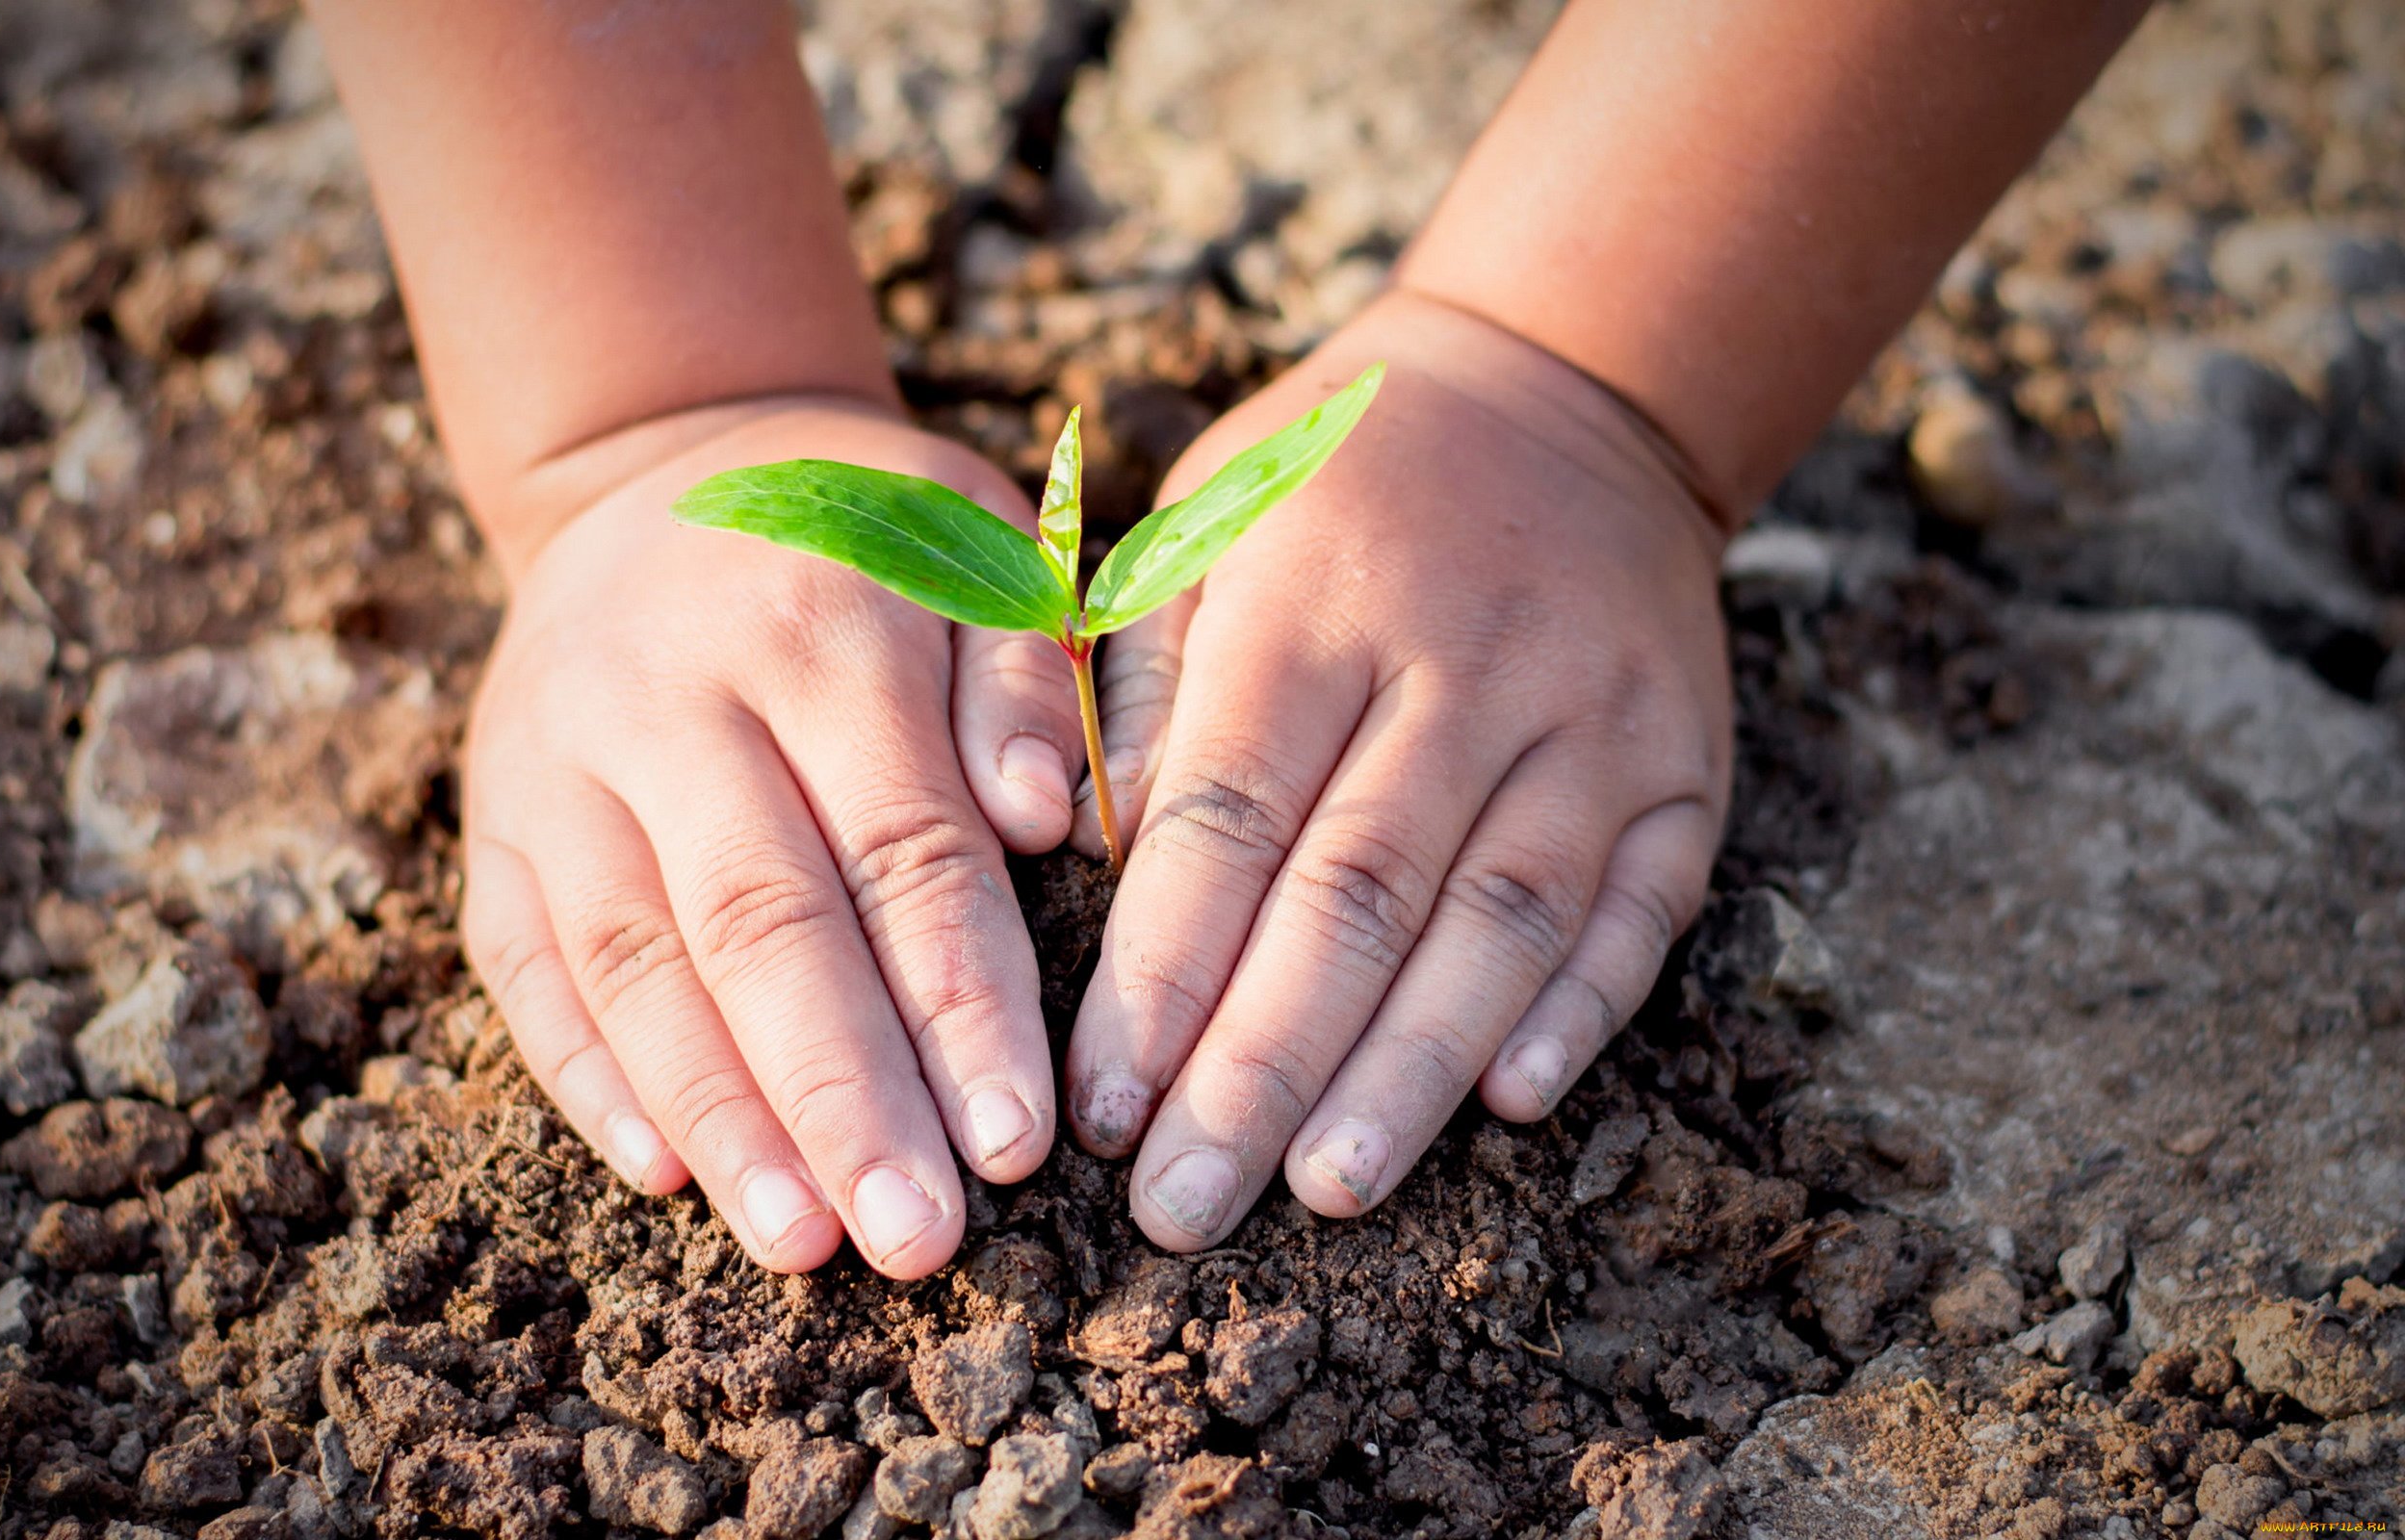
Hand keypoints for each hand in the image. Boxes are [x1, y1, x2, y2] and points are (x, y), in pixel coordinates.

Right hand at [461, 398, 1095, 1277]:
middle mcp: (673, 695)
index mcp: (822, 627)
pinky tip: (664, 1172)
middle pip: (762, 923)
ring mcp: (559, 758)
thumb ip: (1025, 678)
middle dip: (843, 1097)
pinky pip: (525, 959)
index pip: (902, 848)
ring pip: (633, 960)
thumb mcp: (981, 549)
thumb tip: (1051, 819)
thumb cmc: (872, 538)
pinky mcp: (495, 813)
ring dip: (719, 1116)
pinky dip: (588, 1074)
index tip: (1017, 1143)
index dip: (959, 1002)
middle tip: (915, 1243)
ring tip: (802, 1243)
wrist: (661, 461)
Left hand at [1064, 292, 1733, 1248]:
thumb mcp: (1202, 523)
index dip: (1161, 976)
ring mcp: (1594, 716)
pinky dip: (1580, 1011)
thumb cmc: (1335, 484)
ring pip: (1498, 922)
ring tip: (1326, 1189)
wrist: (1558, 390)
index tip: (1099, 1108)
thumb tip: (1093, 863)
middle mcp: (1463, 663)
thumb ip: (1139, 681)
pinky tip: (1509, 1105)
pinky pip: (1639, 907)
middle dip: (1260, 1068)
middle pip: (1355, 897)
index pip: (1227, 819)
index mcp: (1315, 601)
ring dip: (1409, 1070)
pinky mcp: (1684, 763)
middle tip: (1183, 1206)